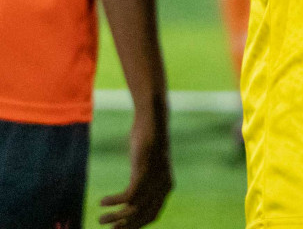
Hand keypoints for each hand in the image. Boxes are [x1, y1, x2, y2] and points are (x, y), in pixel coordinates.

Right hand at [99, 112, 171, 227]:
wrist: (153, 121)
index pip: (153, 216)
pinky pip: (129, 196)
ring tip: (101, 220)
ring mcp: (155, 179)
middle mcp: (164, 186)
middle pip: (143, 216)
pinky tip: (102, 202)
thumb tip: (131, 198)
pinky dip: (114, 202)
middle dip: (125, 227)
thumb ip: (142, 182)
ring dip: (115, 218)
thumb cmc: (147, 144)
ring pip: (134, 209)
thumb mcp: (146, 167)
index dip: (136, 226)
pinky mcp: (145, 170)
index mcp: (166, 187)